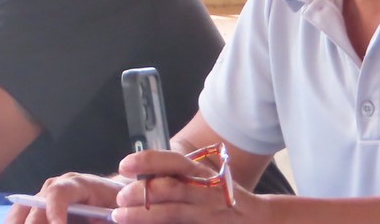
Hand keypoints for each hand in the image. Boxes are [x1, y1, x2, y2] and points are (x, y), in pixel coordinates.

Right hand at [3, 172, 125, 223]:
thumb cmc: (119, 204)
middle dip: (33, 221)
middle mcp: (58, 186)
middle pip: (36, 202)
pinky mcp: (44, 204)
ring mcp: (48, 194)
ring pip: (24, 207)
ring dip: (18, 221)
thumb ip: (102, 219)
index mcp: (78, 185)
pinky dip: (18, 221)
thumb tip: (92, 222)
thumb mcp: (116, 213)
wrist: (118, 194)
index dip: (54, 210)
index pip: (58, 193)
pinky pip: (24, 213)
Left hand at [112, 149, 254, 222]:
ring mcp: (209, 214)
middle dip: (139, 193)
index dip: (148, 161)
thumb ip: (175, 177)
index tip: (124, 165)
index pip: (174, 161)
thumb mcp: (203, 180)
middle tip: (118, 199)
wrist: (261, 219)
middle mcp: (206, 191)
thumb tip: (136, 177)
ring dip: (142, 215)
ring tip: (121, 216)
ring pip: (173, 213)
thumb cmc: (221, 196)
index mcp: (201, 174)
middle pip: (169, 188)